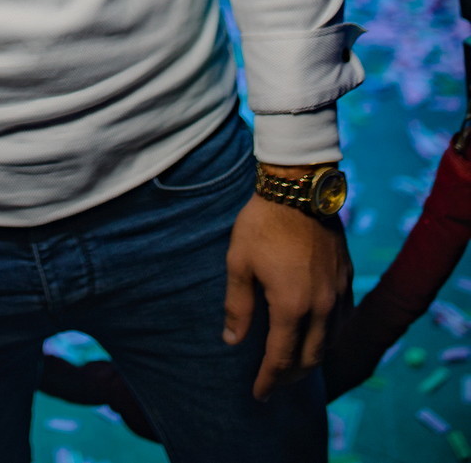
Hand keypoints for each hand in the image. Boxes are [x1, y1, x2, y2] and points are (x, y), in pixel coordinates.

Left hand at [223, 188, 350, 400]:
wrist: (299, 186)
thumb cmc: (262, 222)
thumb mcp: (239, 262)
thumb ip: (237, 306)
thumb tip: (232, 342)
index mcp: (291, 305)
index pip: (282, 359)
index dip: (269, 380)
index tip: (259, 394)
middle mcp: (321, 306)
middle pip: (310, 358)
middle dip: (291, 376)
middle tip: (274, 382)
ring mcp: (338, 293)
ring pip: (331, 342)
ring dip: (312, 358)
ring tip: (294, 362)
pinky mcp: (347, 277)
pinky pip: (344, 319)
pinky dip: (330, 335)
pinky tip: (317, 332)